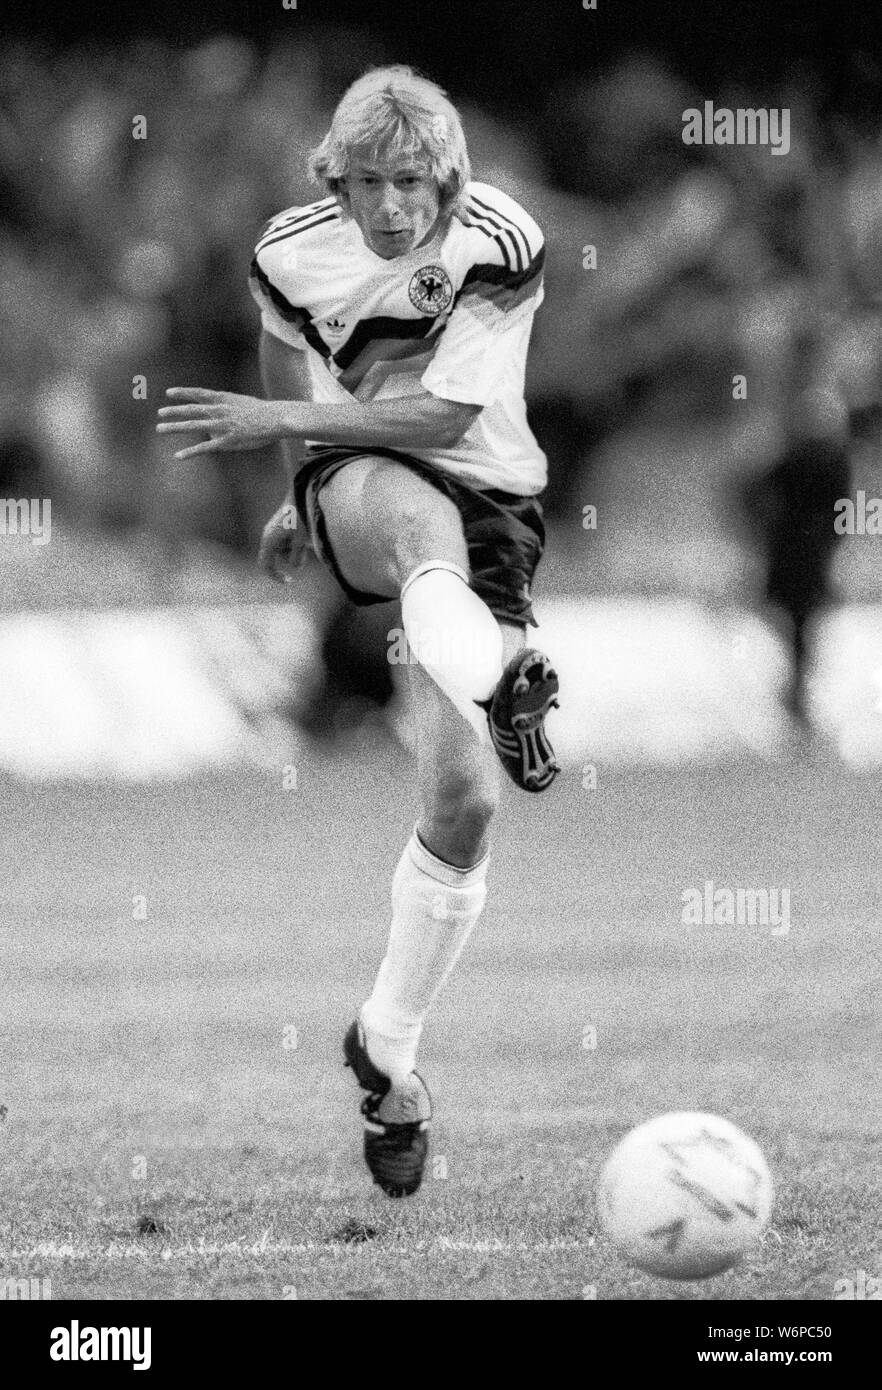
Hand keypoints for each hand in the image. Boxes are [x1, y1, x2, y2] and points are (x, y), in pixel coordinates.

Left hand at [156, 388, 289, 458]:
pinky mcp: (226, 441)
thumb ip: (228, 409)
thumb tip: (217, 420)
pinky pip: (204, 447)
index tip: (169, 393)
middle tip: (160, 413)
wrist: (276, 418)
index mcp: (224, 399)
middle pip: (191, 410)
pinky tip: (178, 456)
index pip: (199, 394)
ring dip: (174, 427)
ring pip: (192, 425)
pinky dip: (190, 452)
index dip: (183, 393)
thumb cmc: (263, 412)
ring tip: (160, 429)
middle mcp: (219, 410)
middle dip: (173, 411)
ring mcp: (221, 425)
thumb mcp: (243, 404)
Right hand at [257, 499, 310, 582]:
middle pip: (278, 558)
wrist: (300, 492)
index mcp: (269, 540)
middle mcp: (268, 536)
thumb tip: (295, 566)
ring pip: (284, 550)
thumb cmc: (300, 515)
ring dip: (296, 548)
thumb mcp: (301, 538)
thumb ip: (297, 556)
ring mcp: (273, 531)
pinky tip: (303, 530)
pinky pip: (287, 541)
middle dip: (293, 556)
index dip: (275, 576)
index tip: (289, 581)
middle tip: (305, 547)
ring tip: (306, 533)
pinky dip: (296, 541)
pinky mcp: (280, 527)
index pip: (266, 566)